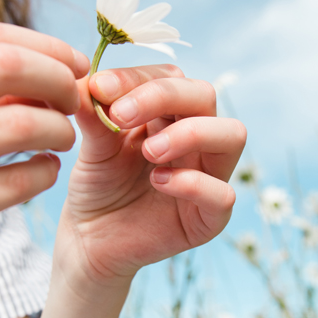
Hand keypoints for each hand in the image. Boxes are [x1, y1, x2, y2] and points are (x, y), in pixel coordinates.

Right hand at [0, 21, 87, 303]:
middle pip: (4, 69)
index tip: (75, 64)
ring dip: (56, 131)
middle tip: (74, 101)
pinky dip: (42, 174)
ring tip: (61, 139)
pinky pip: (9, 185)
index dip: (44, 47)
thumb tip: (48, 64)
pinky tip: (44, 172)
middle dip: (57, 82)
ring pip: (14, 127)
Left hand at [58, 63, 245, 287]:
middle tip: (120, 116)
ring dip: (192, 132)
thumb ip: (94, 115)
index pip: (170, 78)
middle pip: (205, 95)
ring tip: (149, 152)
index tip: (98, 88)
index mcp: (169, 115)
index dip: (137, 78)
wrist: (88, 240)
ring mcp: (208, 176)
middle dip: (163, 96)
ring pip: (232, 135)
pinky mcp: (209, 217)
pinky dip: (193, 183)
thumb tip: (86, 79)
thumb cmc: (97, 187)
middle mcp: (196, 138)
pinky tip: (158, 183)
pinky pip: (223, 194)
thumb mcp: (92, 146)